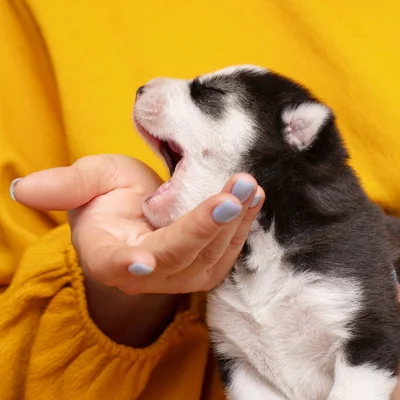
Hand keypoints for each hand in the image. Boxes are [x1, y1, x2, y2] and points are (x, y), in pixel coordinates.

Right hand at [13, 154, 263, 293]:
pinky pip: (229, 250)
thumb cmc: (110, 198)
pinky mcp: (207, 267)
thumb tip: (22, 188)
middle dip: (206, 225)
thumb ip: (64, 186)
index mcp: (107, 256)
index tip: (143, 261)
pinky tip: (254, 196)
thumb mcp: (88, 182)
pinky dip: (244, 223)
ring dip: (235, 221)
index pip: (118, 265)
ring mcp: (181, 275)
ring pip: (211, 256)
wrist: (139, 216)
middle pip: (178, 257)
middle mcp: (146, 273)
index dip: (129, 264)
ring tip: (249, 185)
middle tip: (234, 192)